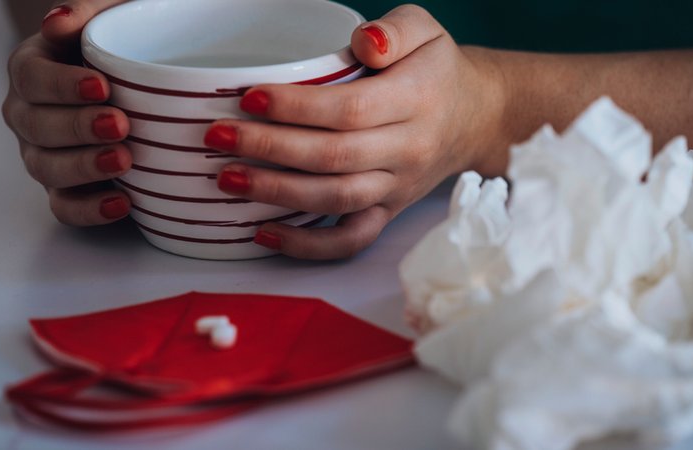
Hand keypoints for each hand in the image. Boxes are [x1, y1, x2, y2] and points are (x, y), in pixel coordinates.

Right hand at [2, 0, 132, 225]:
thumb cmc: (126, 47)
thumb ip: (86, 12)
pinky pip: (66, 206)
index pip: (30, 78)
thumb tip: (57, 22)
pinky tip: (122, 202)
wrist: (146, 84)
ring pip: (47, 169)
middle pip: (36, 127)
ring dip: (84, 168)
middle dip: (77, 127)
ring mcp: (44, 154)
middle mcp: (29, 115)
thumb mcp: (112, 17)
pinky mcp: (67, 189)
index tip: (102, 86)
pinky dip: (90, 209)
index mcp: (33, 70)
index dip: (62, 85)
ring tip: (124, 161)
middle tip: (120, 124)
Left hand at [206, 5, 505, 258]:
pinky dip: (308, 245)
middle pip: (334, 157)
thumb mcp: (426, 29)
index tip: (249, 98)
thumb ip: (395, 29)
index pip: (350, 110)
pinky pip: (351, 239)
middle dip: (271, 149)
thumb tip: (364, 44)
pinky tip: (264, 233)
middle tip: (218, 138)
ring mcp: (397, 187)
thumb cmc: (435, 69)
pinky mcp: (387, 211)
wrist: (473, 118)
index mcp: (416, 100)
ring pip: (336, 198)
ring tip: (228, 180)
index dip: (297, 108)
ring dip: (278, 193)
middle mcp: (407, 150)